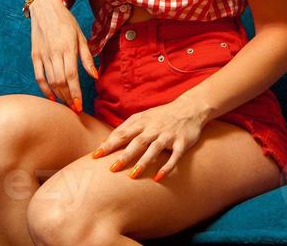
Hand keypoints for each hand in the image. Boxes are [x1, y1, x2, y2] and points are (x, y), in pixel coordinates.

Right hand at [29, 0, 97, 110]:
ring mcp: (43, 54)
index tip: (79, 106)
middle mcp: (54, 52)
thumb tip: (95, 76)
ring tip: (66, 104)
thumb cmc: (66, 21)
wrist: (45, 8)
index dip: (76, 93)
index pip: (72, 76)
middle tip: (74, 108)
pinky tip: (51, 97)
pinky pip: (38, 76)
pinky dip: (44, 89)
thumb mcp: (81, 36)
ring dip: (58, 95)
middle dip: (68, 98)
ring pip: (50, 81)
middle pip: (60, 82)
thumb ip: (87, 58)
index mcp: (68, 47)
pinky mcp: (35, 55)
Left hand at [90, 93, 210, 181]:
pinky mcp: (182, 142)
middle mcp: (154, 128)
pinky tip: (158, 178)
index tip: (95, 156)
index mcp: (142, 121)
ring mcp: (168, 135)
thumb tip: (107, 141)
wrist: (190, 108)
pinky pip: (175, 156)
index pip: (122, 133)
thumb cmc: (162, 115)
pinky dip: (167, 167)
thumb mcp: (143, 116)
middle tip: (111, 169)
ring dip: (143, 162)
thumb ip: (127, 128)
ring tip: (132, 176)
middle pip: (137, 142)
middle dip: (124, 155)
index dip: (109, 144)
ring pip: (154, 149)